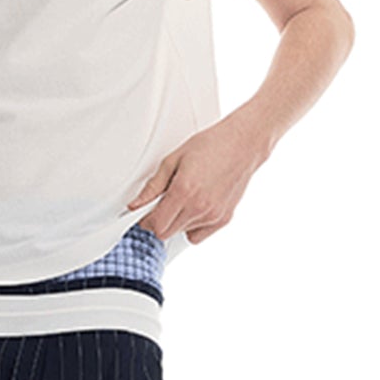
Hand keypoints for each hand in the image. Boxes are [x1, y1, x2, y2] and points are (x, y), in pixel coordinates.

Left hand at [123, 116, 268, 244]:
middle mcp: (199, 207)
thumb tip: (136, 204)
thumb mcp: (174, 159)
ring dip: (176, 222)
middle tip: (162, 204)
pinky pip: (199, 235)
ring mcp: (213, 215)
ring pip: (182, 233)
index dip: (146, 220)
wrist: (242, 144)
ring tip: (184, 198)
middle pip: (166, 232)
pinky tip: (195, 208)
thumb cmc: (211, 145)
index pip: (156, 224)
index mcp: (184, 191)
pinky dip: (193, 226)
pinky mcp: (224, 219)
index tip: (145, 212)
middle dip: (159, 222)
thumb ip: (153, 186)